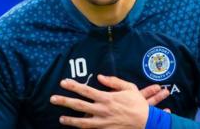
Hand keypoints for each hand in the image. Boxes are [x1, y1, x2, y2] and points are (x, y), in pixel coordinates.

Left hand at [50, 74, 168, 128]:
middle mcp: (102, 110)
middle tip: (52, 98)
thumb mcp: (129, 88)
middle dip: (64, 101)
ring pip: (82, 122)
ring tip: (60, 118)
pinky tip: (76, 128)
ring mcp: (103, 122)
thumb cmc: (138, 104)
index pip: (86, 90)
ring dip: (70, 120)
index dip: (73, 86)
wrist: (147, 122)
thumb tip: (100, 77)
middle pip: (79, 105)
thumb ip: (114, 81)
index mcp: (107, 98)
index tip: (63, 82)